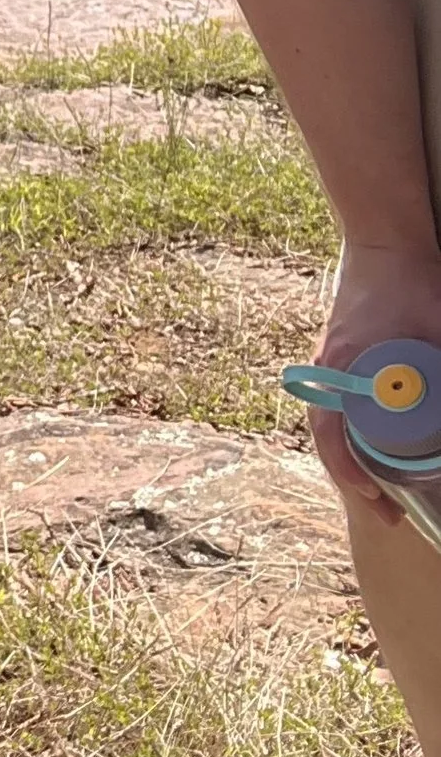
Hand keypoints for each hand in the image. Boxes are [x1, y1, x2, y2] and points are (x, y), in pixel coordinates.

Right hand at [309, 243, 440, 506]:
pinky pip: (338, 407)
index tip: (378, 498)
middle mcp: (328, 371)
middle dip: (354, 480)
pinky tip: (375, 448)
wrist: (385, 242)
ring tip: (381, 490)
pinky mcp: (342, 359)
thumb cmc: (409, 282)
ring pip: (331, 424)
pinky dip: (352, 435)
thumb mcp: (438, 331)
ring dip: (353, 460)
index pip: (330, 430)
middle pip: (327, 436)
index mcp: (342, 366)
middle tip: (389, 514)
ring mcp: (332, 365)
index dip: (351, 470)